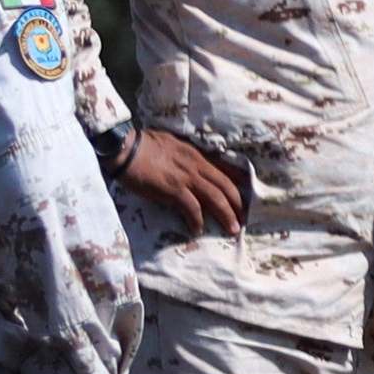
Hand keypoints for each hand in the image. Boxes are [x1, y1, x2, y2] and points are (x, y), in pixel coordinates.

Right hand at [114, 130, 245, 235]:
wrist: (125, 148)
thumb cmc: (143, 144)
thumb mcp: (172, 144)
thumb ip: (185, 156)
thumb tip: (191, 166)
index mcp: (196, 155)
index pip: (224, 169)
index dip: (238, 182)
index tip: (248, 192)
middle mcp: (196, 166)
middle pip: (225, 186)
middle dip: (238, 203)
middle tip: (244, 218)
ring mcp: (186, 178)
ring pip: (216, 198)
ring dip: (226, 215)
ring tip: (233, 228)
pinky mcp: (173, 190)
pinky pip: (192, 208)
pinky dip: (197, 221)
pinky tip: (198, 229)